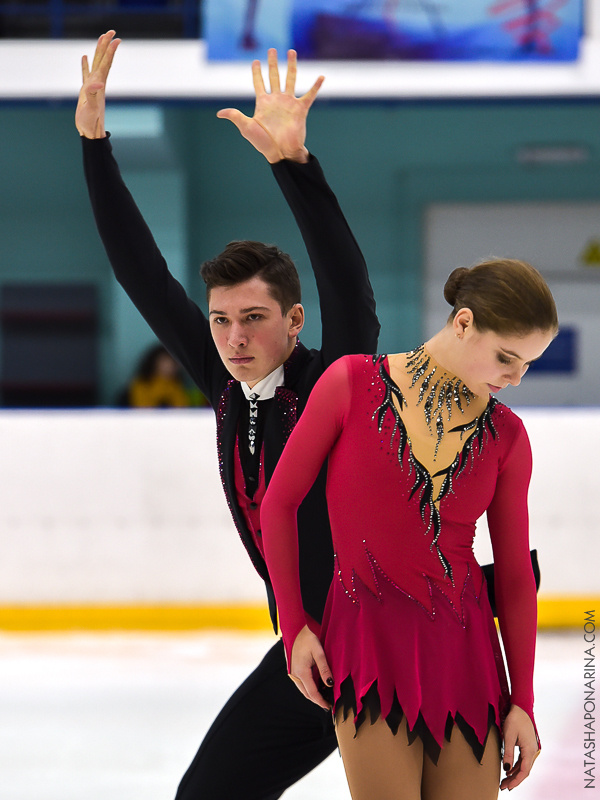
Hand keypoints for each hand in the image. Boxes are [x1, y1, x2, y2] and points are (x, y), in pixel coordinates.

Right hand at [75, 30, 120, 138]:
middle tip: (112, 31)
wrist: (90, 132)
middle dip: (106, 45)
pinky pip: (85, 73)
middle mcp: (97, 83)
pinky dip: (85, 65)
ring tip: (101, 38)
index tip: (116, 38)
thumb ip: (94, 94)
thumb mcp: (91, 108)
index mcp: (98, 85)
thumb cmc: (90, 121)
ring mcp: (92, 86)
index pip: (105, 64)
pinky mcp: (85, 91)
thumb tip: (99, 83)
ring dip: (98, 51)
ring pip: (96, 64)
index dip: (110, 51)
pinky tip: (85, 57)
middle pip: (102, 60)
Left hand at [217, 49, 323, 163]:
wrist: (281, 153)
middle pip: (274, 76)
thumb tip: (219, 113)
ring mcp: (289, 103)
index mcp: (263, 103)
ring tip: (291, 51)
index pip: (259, 83)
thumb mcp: (247, 128)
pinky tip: (321, 77)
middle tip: (272, 49)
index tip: (255, 61)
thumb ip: (235, 116)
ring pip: (290, 79)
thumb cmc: (264, 143)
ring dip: (291, 66)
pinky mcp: (300, 110)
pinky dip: (316, 86)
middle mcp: (276, 100)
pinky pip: (309, 95)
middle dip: (273, 63)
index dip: (257, 72)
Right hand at [288, 625, 332, 709]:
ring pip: (303, 689)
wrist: (295, 630)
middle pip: (307, 694)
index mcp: (301, 672)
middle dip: (317, 700)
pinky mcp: (293, 670)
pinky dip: (309, 687)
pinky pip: (301, 683)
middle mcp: (295, 675)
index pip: (312, 693)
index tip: (329, 707)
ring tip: (324, 695)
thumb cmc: (307, 639)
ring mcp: (292, 673)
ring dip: (313, 694)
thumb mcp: (318, 653)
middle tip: (328, 703)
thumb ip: (324, 669)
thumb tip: (330, 683)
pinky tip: (317, 685)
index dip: (321, 701)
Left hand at [501, 704, 539, 790]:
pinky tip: (509, 769)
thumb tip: (506, 768)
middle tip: (503, 786)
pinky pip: (522, 760)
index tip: (507, 786)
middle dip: (514, 779)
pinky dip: (516, 766)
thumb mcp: (509, 736)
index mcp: (529, 750)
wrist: (521, 708)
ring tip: (505, 780)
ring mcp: (531, 749)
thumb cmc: (515, 720)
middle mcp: (532, 751)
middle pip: (524, 770)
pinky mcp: (527, 746)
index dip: (516, 780)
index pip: (524, 771)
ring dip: (514, 774)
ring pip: (523, 766)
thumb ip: (508, 752)